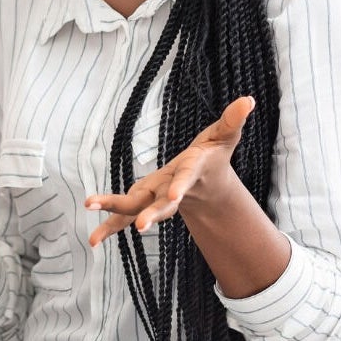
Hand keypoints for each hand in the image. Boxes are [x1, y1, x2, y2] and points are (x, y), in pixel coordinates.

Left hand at [84, 95, 254, 247]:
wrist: (206, 184)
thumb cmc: (212, 156)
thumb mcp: (223, 135)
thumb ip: (232, 120)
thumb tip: (248, 100)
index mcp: (189, 173)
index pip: (184, 180)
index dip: (180, 186)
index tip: (175, 195)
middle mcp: (171, 191)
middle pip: (159, 204)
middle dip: (150, 214)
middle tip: (140, 226)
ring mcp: (155, 199)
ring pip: (134, 211)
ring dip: (114, 220)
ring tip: (94, 237)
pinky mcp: (142, 201)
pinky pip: (123, 216)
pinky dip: (109, 227)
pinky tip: (92, 240)